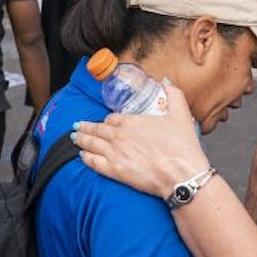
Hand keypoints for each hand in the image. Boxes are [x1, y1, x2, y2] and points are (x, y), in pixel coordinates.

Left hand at [73, 85, 208, 197]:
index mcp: (131, 121)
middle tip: (77, 126)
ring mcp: (114, 153)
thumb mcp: (181, 114)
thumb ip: (173, 95)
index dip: (107, 120)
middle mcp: (119, 136)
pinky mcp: (114, 171)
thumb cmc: (182, 147)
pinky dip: (86, 158)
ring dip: (81, 139)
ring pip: (91, 144)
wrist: (182, 175)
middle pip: (97, 129)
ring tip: (74, 137)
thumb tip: (165, 82)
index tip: (104, 122)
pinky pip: (94, 162)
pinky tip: (82, 155)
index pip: (112, 118)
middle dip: (85, 127)